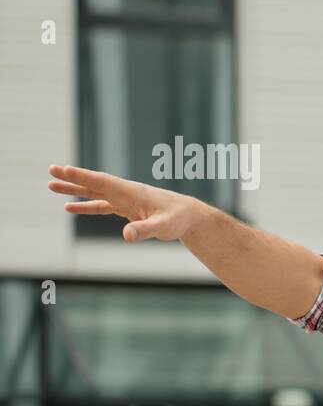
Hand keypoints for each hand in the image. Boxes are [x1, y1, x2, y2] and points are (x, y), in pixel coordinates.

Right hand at [47, 164, 201, 241]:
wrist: (190, 217)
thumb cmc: (178, 219)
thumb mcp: (162, 227)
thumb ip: (144, 230)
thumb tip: (126, 236)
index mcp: (131, 192)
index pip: (102, 182)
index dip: (83, 176)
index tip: (63, 169)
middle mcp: (126, 192)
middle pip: (94, 183)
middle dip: (72, 178)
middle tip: (50, 171)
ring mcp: (125, 200)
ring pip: (95, 193)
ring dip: (74, 190)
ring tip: (51, 186)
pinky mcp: (127, 209)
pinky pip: (102, 206)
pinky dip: (86, 206)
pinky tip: (70, 208)